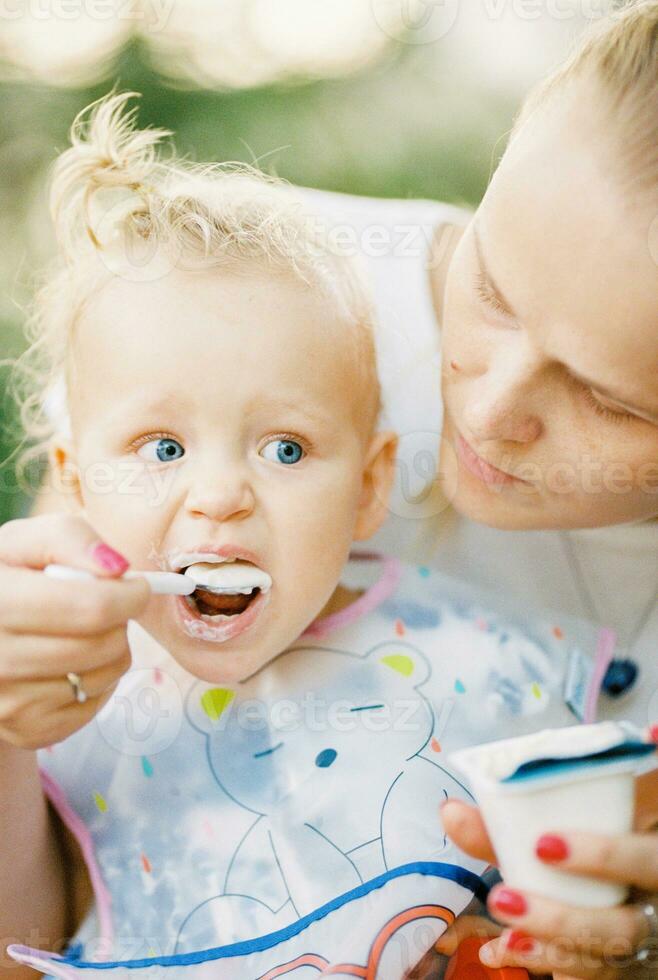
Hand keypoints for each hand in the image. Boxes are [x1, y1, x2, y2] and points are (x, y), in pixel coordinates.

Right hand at [0, 513, 150, 749]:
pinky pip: (95, 705)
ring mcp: (8, 703)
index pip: (92, 607)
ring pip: (106, 675)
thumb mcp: (26, 542)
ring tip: (81, 632)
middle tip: (103, 607)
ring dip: (111, 649)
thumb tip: (117, 568)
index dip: (129, 594)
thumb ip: (70, 538)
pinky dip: (99, 682)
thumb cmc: (9, 579)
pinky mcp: (26, 731)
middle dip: (119, 621)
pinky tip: (72, 662)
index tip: (137, 586)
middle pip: (103, 645)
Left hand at [438, 785, 657, 977]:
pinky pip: (586, 973)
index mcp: (651, 850)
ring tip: (503, 938)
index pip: (647, 857)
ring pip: (608, 959)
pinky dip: (542, 962)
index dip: (606, 855)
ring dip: (550, 950)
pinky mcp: (619, 961)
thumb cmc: (592, 832)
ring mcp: (641, 937)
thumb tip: (450, 813)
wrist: (610, 870)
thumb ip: (513, 823)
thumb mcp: (564, 820)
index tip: (544, 845)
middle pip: (626, 927)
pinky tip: (499, 953)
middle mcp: (652, 900)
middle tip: (503, 899)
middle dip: (562, 919)